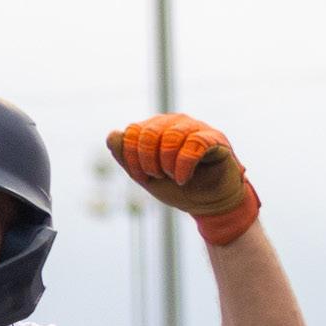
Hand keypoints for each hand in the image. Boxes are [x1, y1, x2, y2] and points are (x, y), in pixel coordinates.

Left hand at [107, 113, 259, 245]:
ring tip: (174, 178)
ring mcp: (194, 127)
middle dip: (148, 163)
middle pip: (148, 133)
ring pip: (170, 137)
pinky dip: (183, 167)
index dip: (132, 159)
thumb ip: (127, 158)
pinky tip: (183, 179)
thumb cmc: (178, 187)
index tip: (142, 177)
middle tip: (159, 177)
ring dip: (167, 166)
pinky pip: (193, 144)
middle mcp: (174, 122)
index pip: (131, 132)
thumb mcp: (146, 176)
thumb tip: (112, 135)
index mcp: (155, 128)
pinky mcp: (213, 138)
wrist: (209, 202)